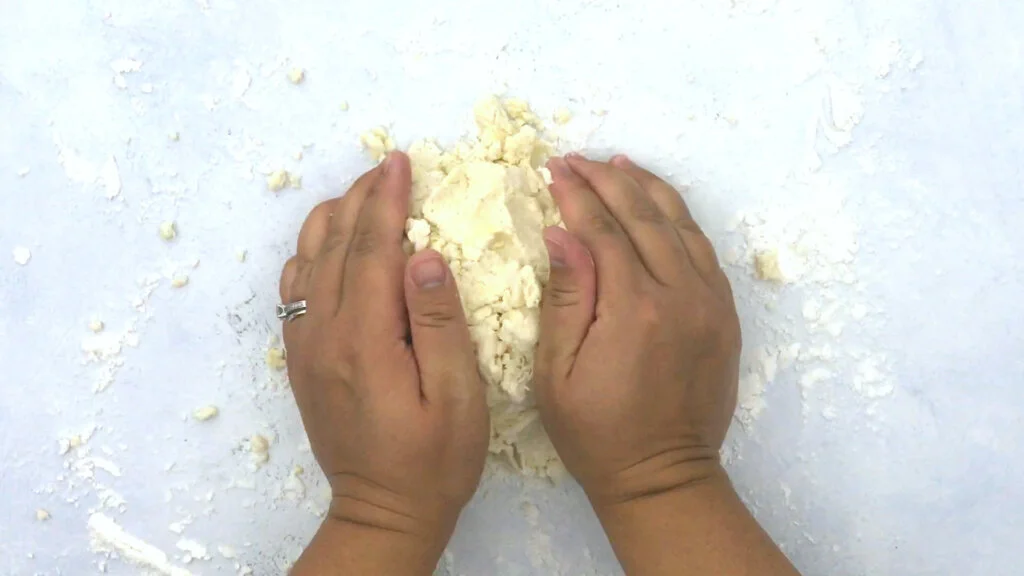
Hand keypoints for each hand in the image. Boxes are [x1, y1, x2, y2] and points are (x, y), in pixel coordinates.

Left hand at [280, 152, 487, 573]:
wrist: (382, 512)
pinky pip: (294, 293)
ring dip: (333, 220)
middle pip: (336, 246)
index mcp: (366, 340)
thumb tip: (424, 256)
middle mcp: (325, 336)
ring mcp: (306, 348)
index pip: (372, 250)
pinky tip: (329, 246)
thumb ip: (439, 323)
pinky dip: (309, 256)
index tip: (401, 163)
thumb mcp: (457, 396)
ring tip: (362, 194)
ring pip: (307, 263)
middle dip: (361, 198)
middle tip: (387, 165)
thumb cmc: (434, 460)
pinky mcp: (301, 361)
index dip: (386, 201)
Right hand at [535, 154, 796, 575]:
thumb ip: (565, 297)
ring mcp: (710, 303)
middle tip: (579, 159)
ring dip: (648, 188)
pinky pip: (704, 250)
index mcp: (634, 309)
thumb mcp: (557, 374)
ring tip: (618, 163)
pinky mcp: (725, 314)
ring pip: (681, 225)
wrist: (663, 475)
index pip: (604, 231)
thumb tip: (562, 231)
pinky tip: (659, 203)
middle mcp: (680, 295)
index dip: (578, 195)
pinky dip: (680, 218)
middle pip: (644, 216)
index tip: (554, 169)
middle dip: (608, 179)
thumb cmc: (596, 433)